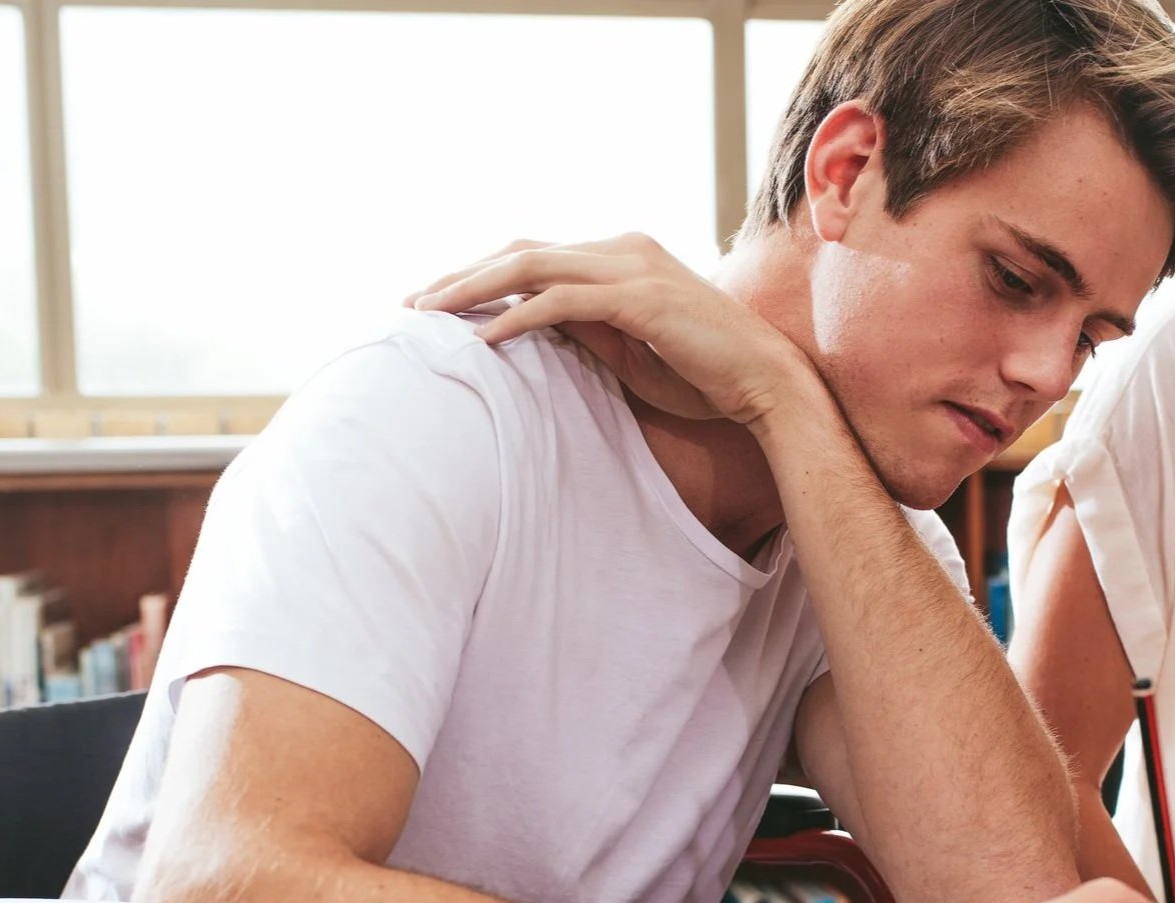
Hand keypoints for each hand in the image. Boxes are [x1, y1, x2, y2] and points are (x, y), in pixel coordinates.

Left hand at [404, 234, 813, 426]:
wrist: (763, 381)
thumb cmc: (701, 374)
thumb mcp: (629, 350)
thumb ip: (585, 329)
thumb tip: (534, 326)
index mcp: (620, 256)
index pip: (535, 254)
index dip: (481, 275)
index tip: (438, 303)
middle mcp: (621, 249)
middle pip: (521, 250)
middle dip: (461, 275)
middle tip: (411, 304)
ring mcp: (631, 268)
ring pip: (532, 265)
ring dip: (474, 289)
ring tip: (430, 315)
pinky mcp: (639, 298)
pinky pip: (562, 302)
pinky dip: (517, 317)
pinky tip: (484, 340)